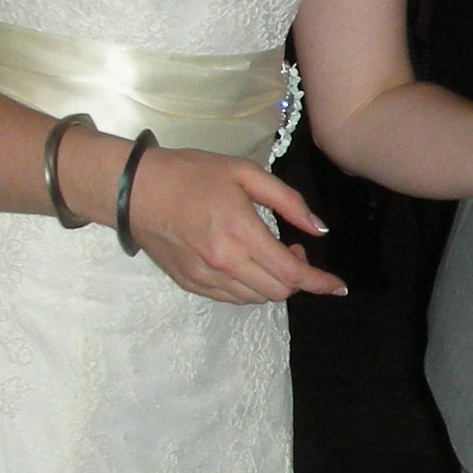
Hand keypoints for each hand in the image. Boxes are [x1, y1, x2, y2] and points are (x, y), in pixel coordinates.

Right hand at [124, 146, 347, 304]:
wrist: (135, 189)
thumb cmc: (192, 174)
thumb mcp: (246, 173)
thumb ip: (288, 201)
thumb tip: (319, 229)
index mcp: (242, 234)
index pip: (292, 273)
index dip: (320, 282)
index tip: (338, 286)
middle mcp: (225, 263)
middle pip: (278, 291)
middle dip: (297, 278)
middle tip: (292, 249)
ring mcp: (206, 278)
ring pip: (256, 298)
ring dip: (272, 283)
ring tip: (267, 254)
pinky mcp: (190, 284)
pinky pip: (231, 299)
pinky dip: (248, 288)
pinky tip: (245, 265)